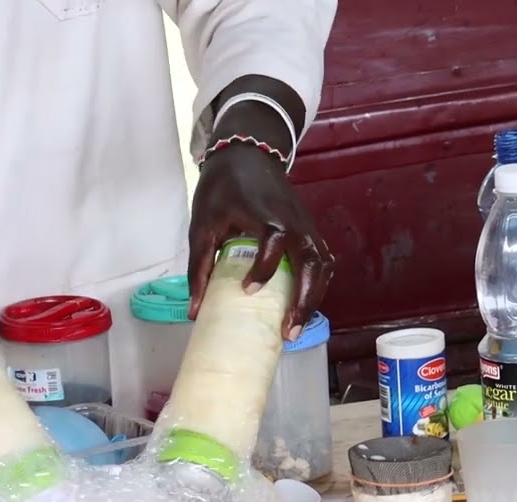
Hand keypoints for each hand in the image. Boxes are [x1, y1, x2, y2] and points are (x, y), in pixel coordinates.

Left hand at [188, 143, 334, 339]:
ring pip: (322, 266)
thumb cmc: (222, 190)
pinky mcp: (310, 232)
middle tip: (287, 331)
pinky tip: (301, 308)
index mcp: (267, 215)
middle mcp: (294, 222)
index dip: (265, 267)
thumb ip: (199, 267)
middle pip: (312, 262)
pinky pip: (321, 262)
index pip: (274, 241)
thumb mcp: (203, 225)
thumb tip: (194, 312)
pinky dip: (316, 286)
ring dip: (313, 298)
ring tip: (294, 327)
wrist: (247, 156)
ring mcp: (307, 227)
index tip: (249, 290)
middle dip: (304, 299)